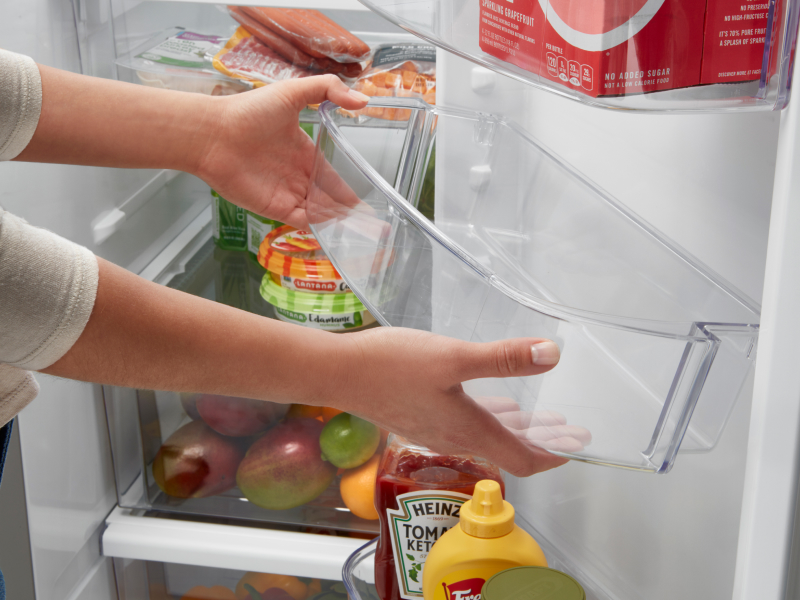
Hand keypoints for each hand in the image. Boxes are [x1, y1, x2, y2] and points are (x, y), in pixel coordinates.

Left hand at [194, 75, 368, 228]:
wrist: (213, 133)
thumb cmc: (247, 111)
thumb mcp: (292, 92)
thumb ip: (327, 90)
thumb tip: (362, 101)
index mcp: (303, 153)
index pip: (332, 177)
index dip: (350, 190)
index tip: (368, 199)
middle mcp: (296, 176)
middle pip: (328, 200)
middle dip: (350, 213)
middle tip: (375, 225)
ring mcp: (285, 194)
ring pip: (318, 214)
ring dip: (339, 223)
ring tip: (363, 232)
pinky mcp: (273, 208)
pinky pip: (302, 222)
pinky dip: (320, 227)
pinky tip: (338, 230)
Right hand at [331, 327, 573, 477]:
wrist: (338, 373)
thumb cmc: (391, 366)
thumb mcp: (452, 357)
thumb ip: (503, 358)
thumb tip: (553, 355)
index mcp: (468, 429)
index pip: (521, 458)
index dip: (552, 455)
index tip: (576, 449)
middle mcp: (455, 436)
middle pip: (509, 449)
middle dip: (544, 441)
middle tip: (574, 432)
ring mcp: (436, 428)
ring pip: (489, 434)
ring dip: (520, 428)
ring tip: (546, 419)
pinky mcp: (421, 415)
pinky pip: (468, 423)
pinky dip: (492, 417)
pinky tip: (496, 403)